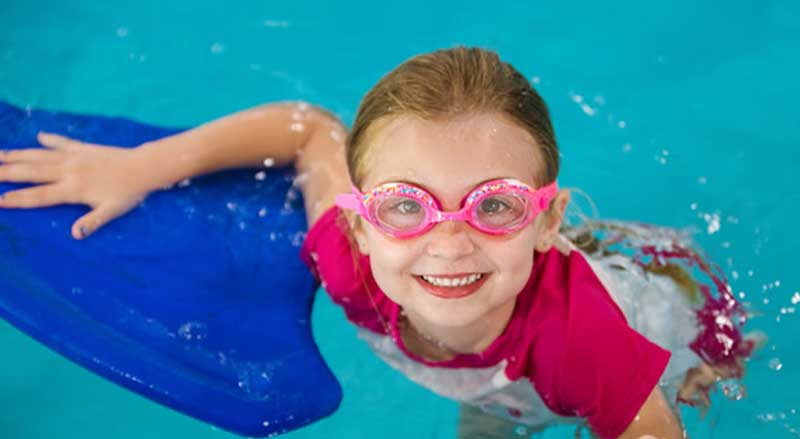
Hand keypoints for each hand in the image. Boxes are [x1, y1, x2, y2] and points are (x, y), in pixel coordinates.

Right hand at [0, 132, 153, 239]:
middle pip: (31, 172)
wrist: (144, 167)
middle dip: (6, 173)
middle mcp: (69, 170)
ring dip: (17, 155)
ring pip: (40, 155)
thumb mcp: (112, 211)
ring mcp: (74, 157)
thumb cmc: (128, 193)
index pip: (39, 195)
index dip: (17, 199)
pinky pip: (63, 142)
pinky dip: (51, 139)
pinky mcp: (84, 148)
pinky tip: (40, 136)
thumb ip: (92, 222)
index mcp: (73, 189)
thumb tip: (74, 235)